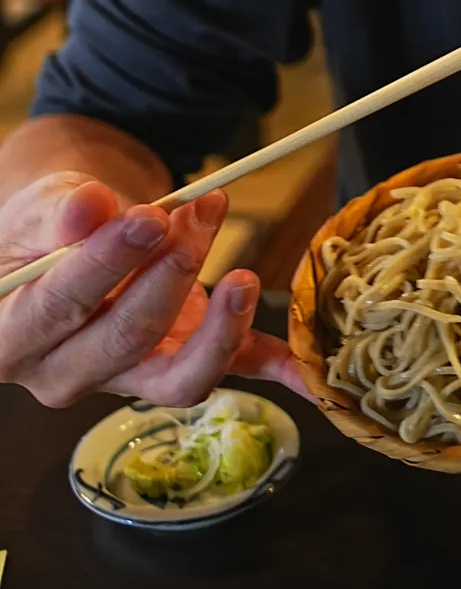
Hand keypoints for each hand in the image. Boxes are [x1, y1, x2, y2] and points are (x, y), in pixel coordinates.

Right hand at [0, 171, 299, 408]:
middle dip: (172, 273)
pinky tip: (304, 370)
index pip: (61, 306)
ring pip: (180, 379)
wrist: (63, 248)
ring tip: (240, 273)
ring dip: (221, 325)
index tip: (150, 218)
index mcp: (12, 337)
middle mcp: (66, 374)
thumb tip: (89, 208)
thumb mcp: (37, 210)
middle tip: (199, 214)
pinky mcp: (177, 367)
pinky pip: (229, 372)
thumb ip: (61, 213)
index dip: (108, 262)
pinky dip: (271, 368)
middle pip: (128, 339)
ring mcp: (126, 381)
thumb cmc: (41, 230)